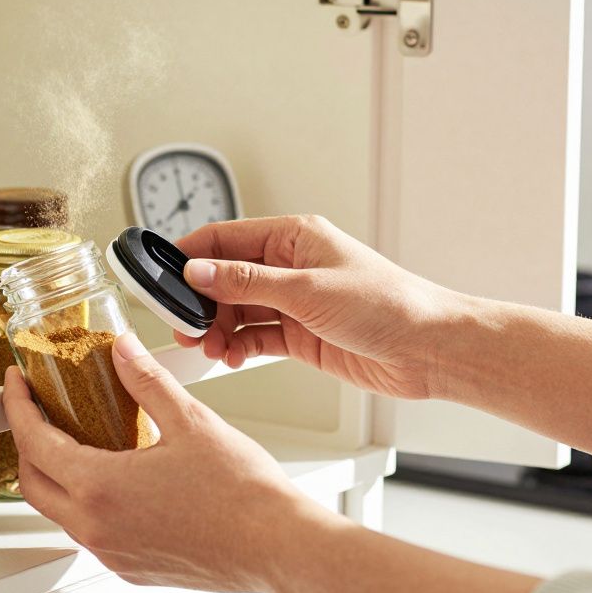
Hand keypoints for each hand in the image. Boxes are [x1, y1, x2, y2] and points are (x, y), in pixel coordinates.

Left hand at [2, 332, 326, 592]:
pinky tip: (116, 476)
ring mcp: (114, 553)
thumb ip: (147, 381)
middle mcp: (98, 528)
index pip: (34, 442)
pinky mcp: (133, 567)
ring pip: (61, 511)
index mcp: (101, 489)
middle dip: (27, 442)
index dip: (19, 406)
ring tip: (78, 437)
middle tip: (38, 409)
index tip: (18, 385)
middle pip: (33, 482)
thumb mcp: (190, 422)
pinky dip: (87, 500)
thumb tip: (123, 351)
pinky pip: (92, 531)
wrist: (280, 549)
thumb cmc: (245, 498)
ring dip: (58, 473)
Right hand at [174, 215, 462, 399]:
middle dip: (200, 302)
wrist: (429, 350)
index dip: (189, 257)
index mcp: (293, 237)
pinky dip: (237, 346)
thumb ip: (247, 283)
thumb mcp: (307, 290)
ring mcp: (293, 301)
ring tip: (208, 346)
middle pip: (224, 279)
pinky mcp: (299, 334)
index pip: (225, 239)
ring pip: (236, 310)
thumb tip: (199, 272)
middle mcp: (290, 266)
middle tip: (182, 324)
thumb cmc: (388, 306)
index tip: (161, 278)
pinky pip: (254, 336)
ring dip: (217, 328)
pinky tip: (229, 355)